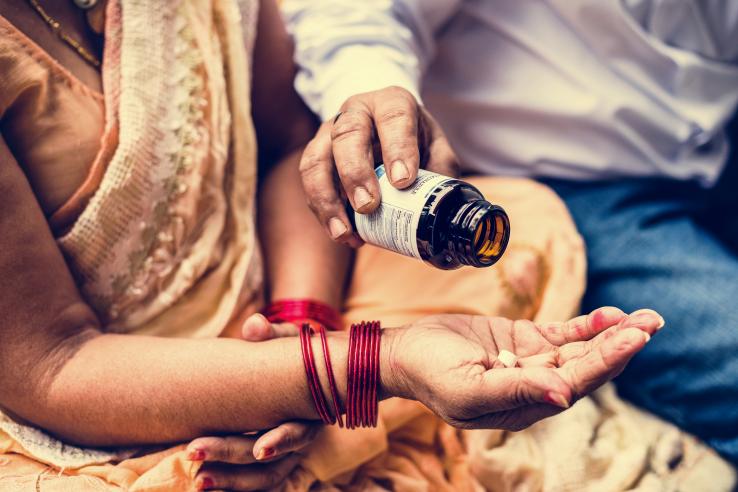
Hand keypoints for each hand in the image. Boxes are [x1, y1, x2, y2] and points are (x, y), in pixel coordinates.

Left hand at [187, 316, 317, 490]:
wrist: (314, 372)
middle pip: (271, 461)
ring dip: (231, 481)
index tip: (260, 450)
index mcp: (310, 410)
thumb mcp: (290, 339)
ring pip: (264, 479)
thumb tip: (253, 326)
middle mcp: (301, 437)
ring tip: (197, 481)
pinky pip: (255, 482)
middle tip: (193, 451)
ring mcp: (287, 455)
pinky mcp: (273, 463)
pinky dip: (232, 486)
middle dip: (231, 456)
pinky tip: (201, 485)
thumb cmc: (297, 353)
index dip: (281, 441)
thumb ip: (272, 334)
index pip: (298, 432)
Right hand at [300, 86, 459, 246]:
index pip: (393, 117)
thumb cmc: (412, 140)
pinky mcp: (316, 156)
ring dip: (327, 198)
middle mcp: (356, 112)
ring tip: (344, 232)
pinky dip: (322, 211)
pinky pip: (309, 182)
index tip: (403, 181)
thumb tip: (442, 211)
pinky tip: (342, 233)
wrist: (383, 129)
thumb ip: (441, 172)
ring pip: (316, 160)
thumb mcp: (435, 147)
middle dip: (355, 174)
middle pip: (347, 135)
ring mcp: (329, 132)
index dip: (397, 148)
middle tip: (368, 206)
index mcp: (391, 103)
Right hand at [383, 307, 664, 430]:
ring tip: (645, 317)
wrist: (406, 353)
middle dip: (620, 346)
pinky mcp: (523, 340)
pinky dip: (587, 325)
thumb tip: (563, 395)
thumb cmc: (431, 374)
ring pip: (580, 349)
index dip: (605, 361)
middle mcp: (534, 386)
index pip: (575, 383)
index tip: (633, 339)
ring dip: (611, 334)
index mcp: (525, 405)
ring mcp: (530, 362)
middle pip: (586, 366)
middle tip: (652, 323)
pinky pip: (562, 334)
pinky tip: (610, 314)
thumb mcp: (468, 388)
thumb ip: (515, 391)